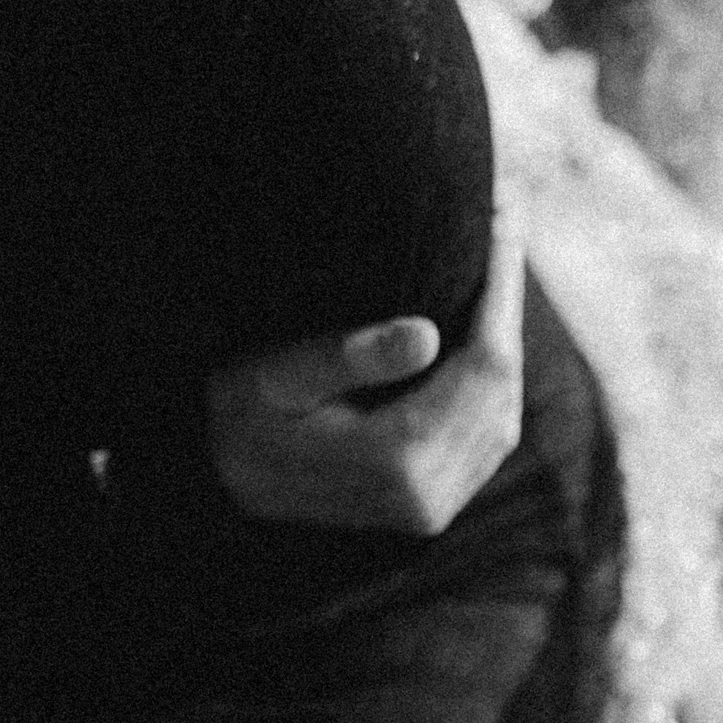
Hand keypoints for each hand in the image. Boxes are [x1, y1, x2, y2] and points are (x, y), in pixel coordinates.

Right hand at [205, 192, 526, 533]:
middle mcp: (426, 496)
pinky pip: (486, 436)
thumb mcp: (273, 375)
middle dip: (505, 304)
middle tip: (505, 219)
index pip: (482, 365)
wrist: (216, 485)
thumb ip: (346, 357)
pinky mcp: (432, 506)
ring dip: (502, 339)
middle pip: (500, 387)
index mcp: (395, 462)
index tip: (503, 214)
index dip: (500, 289)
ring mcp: (433, 509)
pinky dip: (491, 381)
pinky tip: (478, 331)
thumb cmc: (237, 413)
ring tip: (493, 264)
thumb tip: (427, 335)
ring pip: (501, 412)